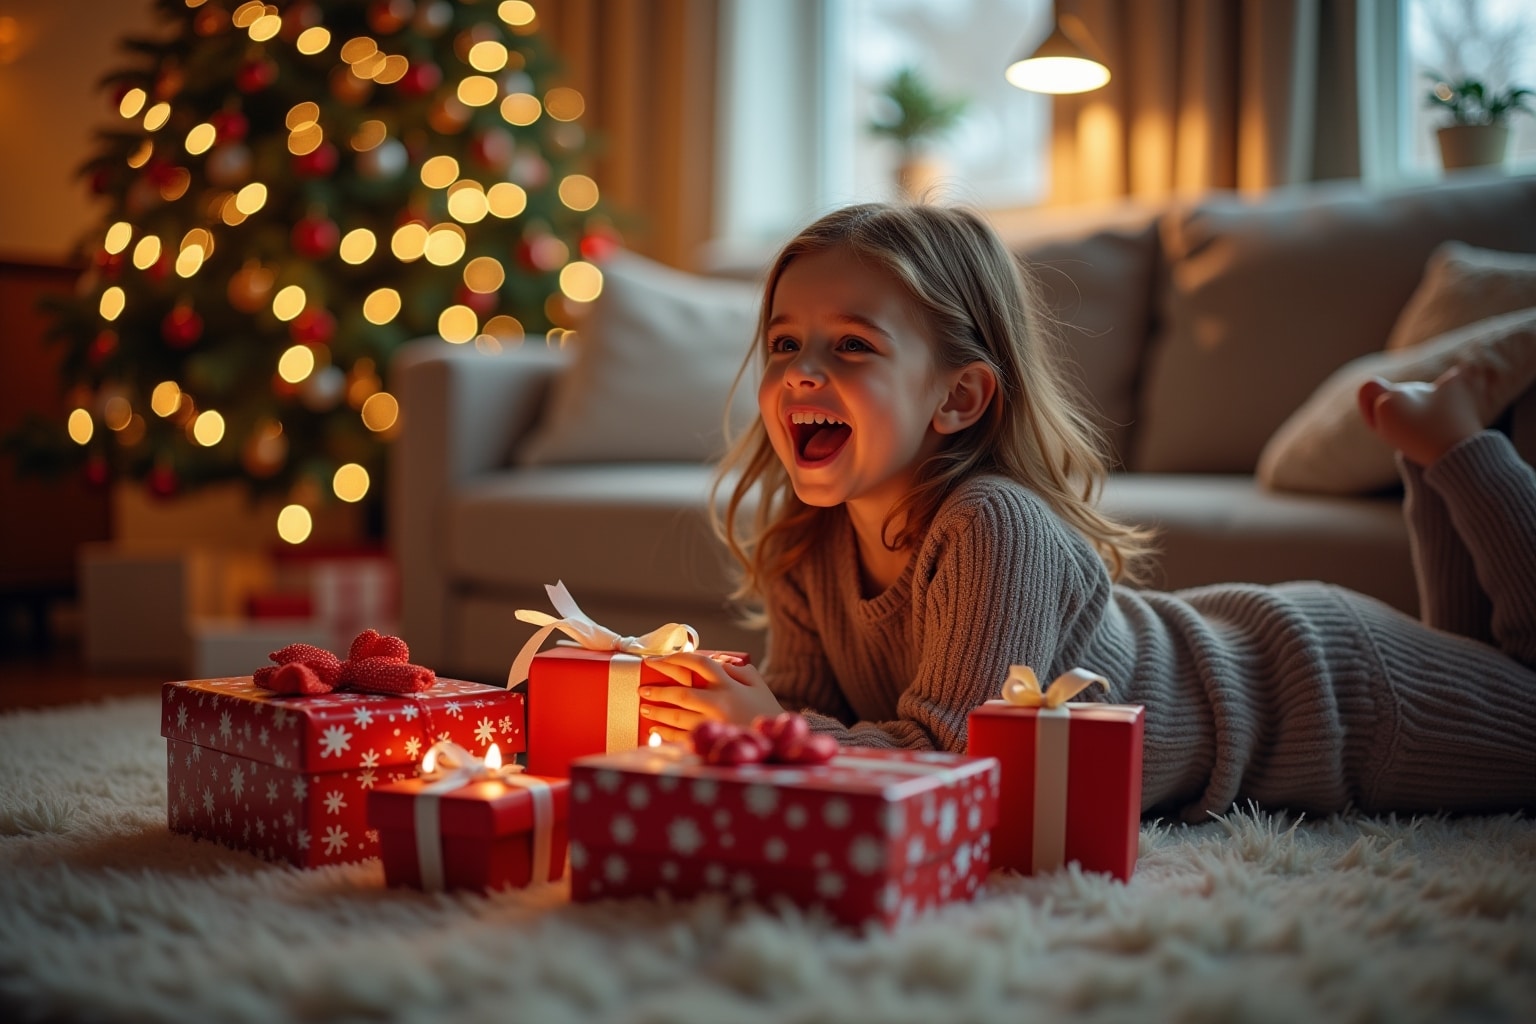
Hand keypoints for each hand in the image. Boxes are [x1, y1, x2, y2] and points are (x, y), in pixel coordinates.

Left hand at [637, 652, 784, 742]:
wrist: (778, 741)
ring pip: (678, 717)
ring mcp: (715, 725)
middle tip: (643, 688)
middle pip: (682, 692)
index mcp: (731, 685)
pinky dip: (667, 735)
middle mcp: (721, 703)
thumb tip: (715, 660)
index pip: (698, 664)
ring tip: (645, 708)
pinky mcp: (713, 743)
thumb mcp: (757, 683)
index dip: (675, 659)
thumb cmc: (766, 710)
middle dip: (659, 690)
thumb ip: (736, 669)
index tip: (657, 659)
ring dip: (659, 713)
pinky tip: (656, 732)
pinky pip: (683, 738)